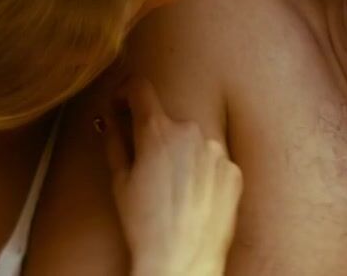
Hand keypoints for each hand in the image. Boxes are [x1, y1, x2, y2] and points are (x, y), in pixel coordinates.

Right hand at [104, 79, 241, 275]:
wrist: (183, 259)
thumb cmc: (146, 225)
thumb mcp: (119, 181)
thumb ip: (115, 139)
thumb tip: (112, 118)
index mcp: (158, 131)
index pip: (140, 88)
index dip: (125, 92)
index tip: (122, 103)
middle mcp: (192, 133)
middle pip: (168, 120)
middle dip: (155, 135)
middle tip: (146, 166)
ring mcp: (217, 151)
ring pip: (193, 141)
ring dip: (181, 154)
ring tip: (172, 190)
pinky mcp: (234, 170)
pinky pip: (213, 161)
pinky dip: (201, 172)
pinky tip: (191, 197)